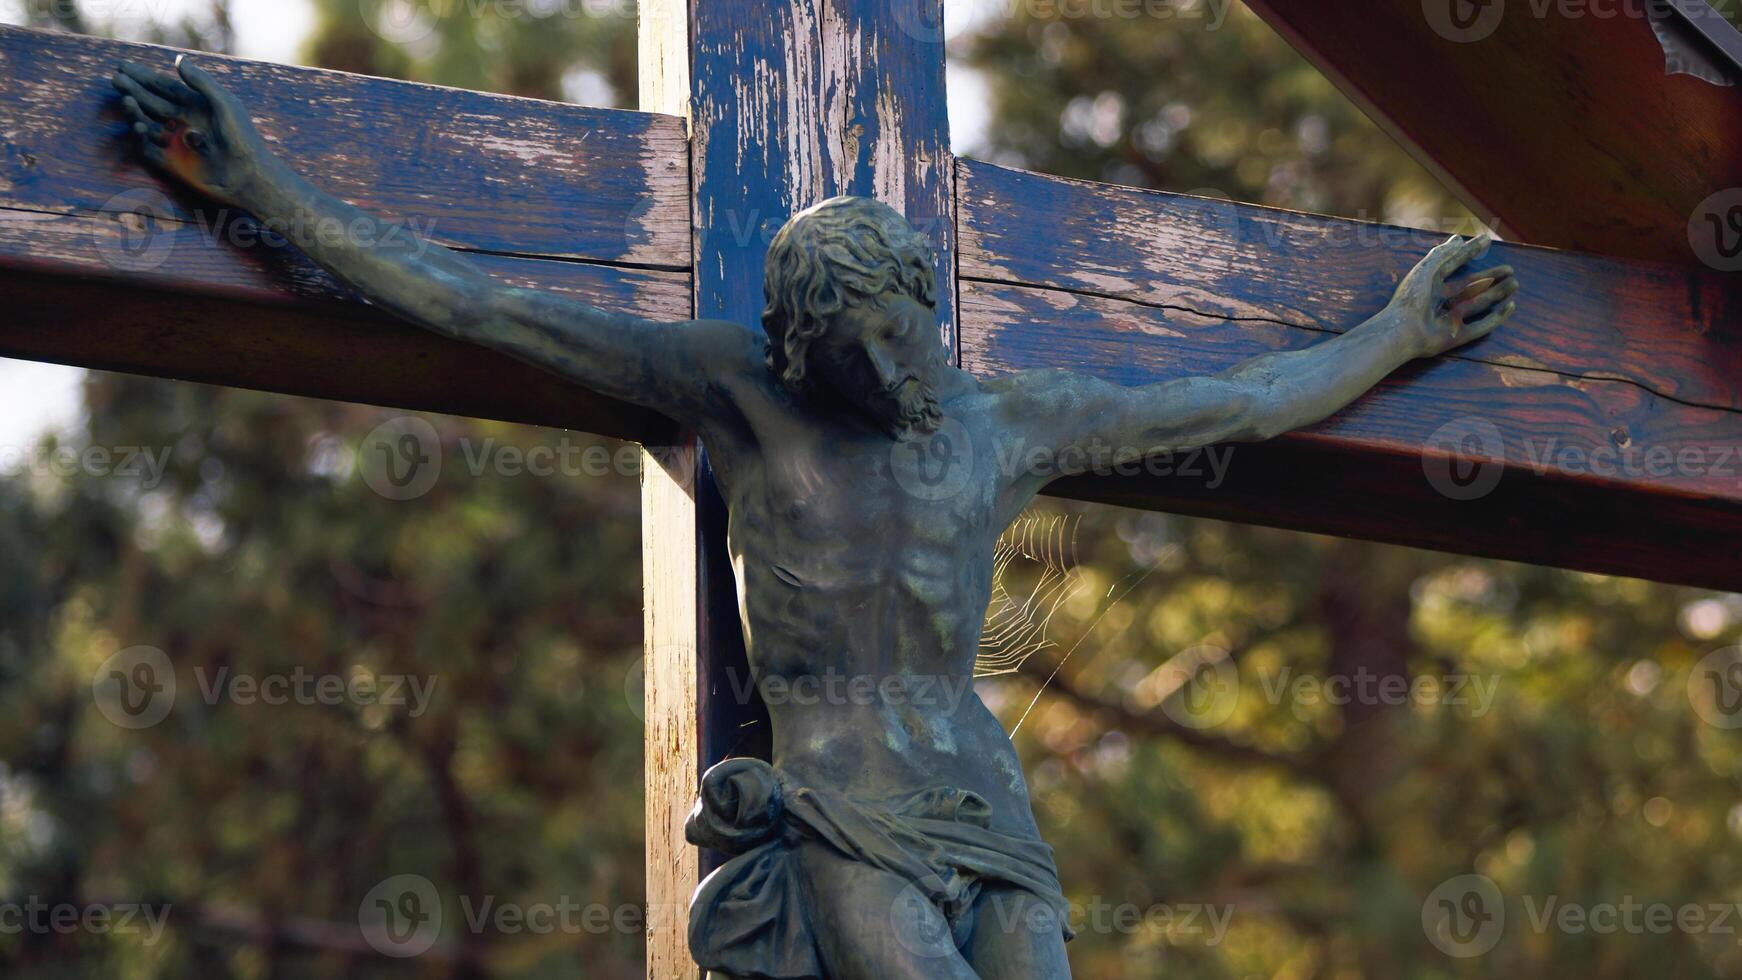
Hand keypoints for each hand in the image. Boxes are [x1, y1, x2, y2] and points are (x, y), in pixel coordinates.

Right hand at [112, 57, 266, 206]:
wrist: (248, 174)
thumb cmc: (242, 136)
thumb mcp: (223, 104)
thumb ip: (201, 82)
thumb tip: (177, 59)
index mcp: (196, 106)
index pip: (164, 87)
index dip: (144, 76)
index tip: (123, 66)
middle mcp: (183, 122)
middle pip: (151, 102)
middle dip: (133, 90)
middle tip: (115, 79)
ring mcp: (176, 142)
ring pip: (147, 123)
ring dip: (135, 111)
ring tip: (126, 99)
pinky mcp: (171, 162)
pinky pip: (148, 148)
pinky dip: (140, 136)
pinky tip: (139, 124)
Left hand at [1387, 233, 1518, 357]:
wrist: (1402, 331)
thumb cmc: (1411, 299)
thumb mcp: (1426, 270)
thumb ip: (1443, 254)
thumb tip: (1458, 238)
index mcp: (1431, 284)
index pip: (1455, 264)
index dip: (1470, 252)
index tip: (1487, 241)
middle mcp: (1442, 301)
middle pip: (1472, 286)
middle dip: (1491, 277)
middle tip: (1510, 269)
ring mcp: (1451, 319)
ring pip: (1480, 304)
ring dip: (1498, 293)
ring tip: (1515, 283)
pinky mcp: (1458, 336)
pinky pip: (1482, 326)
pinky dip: (1497, 317)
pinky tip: (1511, 306)